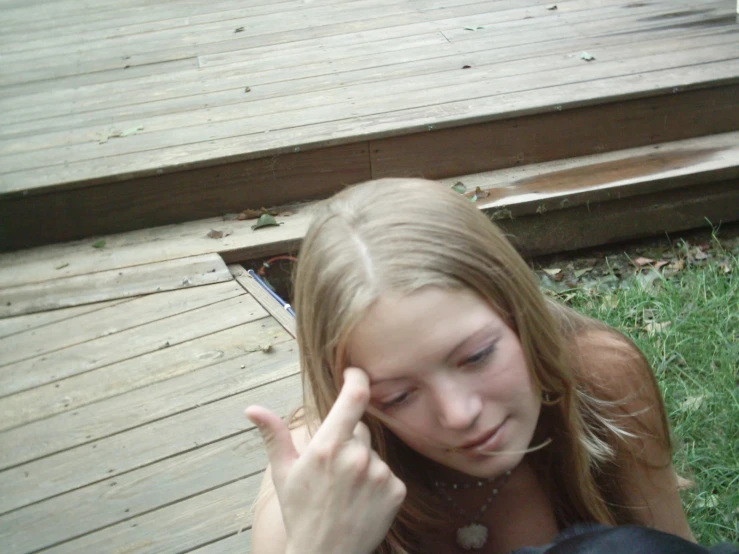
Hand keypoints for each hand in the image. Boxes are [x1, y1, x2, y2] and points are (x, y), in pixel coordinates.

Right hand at [246, 367, 405, 553]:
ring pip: (373, 453)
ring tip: (345, 490)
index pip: (353, 397)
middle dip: (348, 439)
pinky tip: (361, 500)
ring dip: (362, 463)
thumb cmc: (300, 512)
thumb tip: (252, 409)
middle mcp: (357, 457)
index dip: (357, 378)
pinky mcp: (396, 491)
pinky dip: (377, 482)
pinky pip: (388, 474)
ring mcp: (379, 474)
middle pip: (360, 429)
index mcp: (328, 447)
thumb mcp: (283, 473)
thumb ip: (274, 435)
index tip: (354, 373)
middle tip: (332, 468)